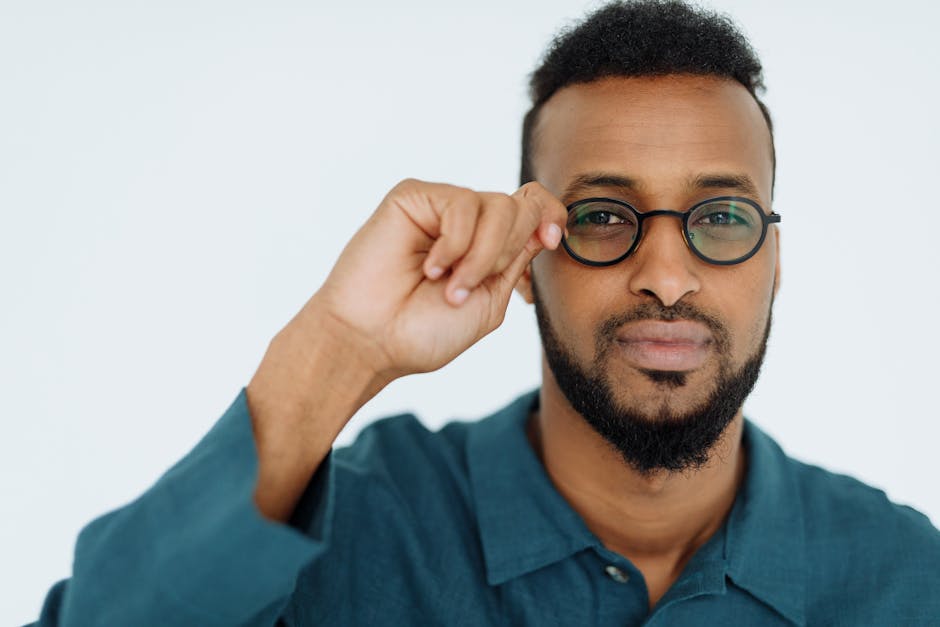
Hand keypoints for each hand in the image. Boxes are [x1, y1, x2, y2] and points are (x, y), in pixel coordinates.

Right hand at [305, 178, 565, 380]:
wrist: (372, 340)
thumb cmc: (424, 331)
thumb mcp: (489, 301)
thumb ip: (518, 260)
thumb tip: (545, 221)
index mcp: (490, 246)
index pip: (536, 207)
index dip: (553, 216)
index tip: (552, 242)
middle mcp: (469, 222)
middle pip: (523, 206)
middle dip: (507, 253)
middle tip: (470, 288)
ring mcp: (441, 207)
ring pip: (499, 204)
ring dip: (483, 255)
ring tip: (450, 286)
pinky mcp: (414, 196)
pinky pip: (462, 203)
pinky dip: (455, 244)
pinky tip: (430, 268)